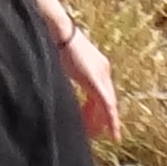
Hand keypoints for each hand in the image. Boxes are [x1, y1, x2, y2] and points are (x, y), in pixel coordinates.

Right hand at [56, 18, 122, 143]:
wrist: (57, 29)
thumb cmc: (53, 41)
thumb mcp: (62, 63)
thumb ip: (66, 75)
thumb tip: (57, 85)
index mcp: (96, 66)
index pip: (99, 93)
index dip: (95, 109)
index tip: (91, 123)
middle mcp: (104, 70)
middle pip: (106, 100)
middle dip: (99, 118)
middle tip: (93, 134)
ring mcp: (102, 74)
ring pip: (108, 105)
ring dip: (102, 122)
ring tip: (97, 136)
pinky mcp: (97, 79)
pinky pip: (106, 104)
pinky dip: (110, 120)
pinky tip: (113, 133)